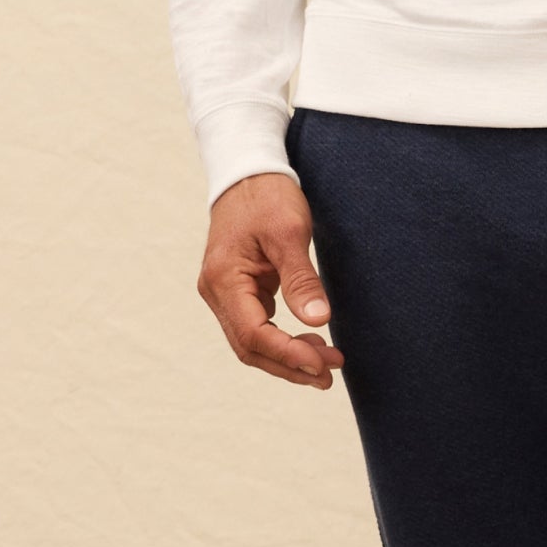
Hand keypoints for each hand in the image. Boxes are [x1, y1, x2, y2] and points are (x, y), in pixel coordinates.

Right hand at [197, 173, 343, 388]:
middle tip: (331, 374)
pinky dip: (281, 341)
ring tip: (326, 365)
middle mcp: (216, 291)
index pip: (253, 334)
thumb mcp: (289, 232)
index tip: (323, 364)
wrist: (247, 173)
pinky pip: (255, 327)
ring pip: (251, 342)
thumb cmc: (267, 196)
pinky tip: (310, 344)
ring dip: (287, 358)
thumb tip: (318, 320)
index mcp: (223, 279)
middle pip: (249, 347)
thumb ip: (302, 279)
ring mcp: (223, 292)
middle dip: (290, 365)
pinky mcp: (236, 290)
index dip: (288, 354)